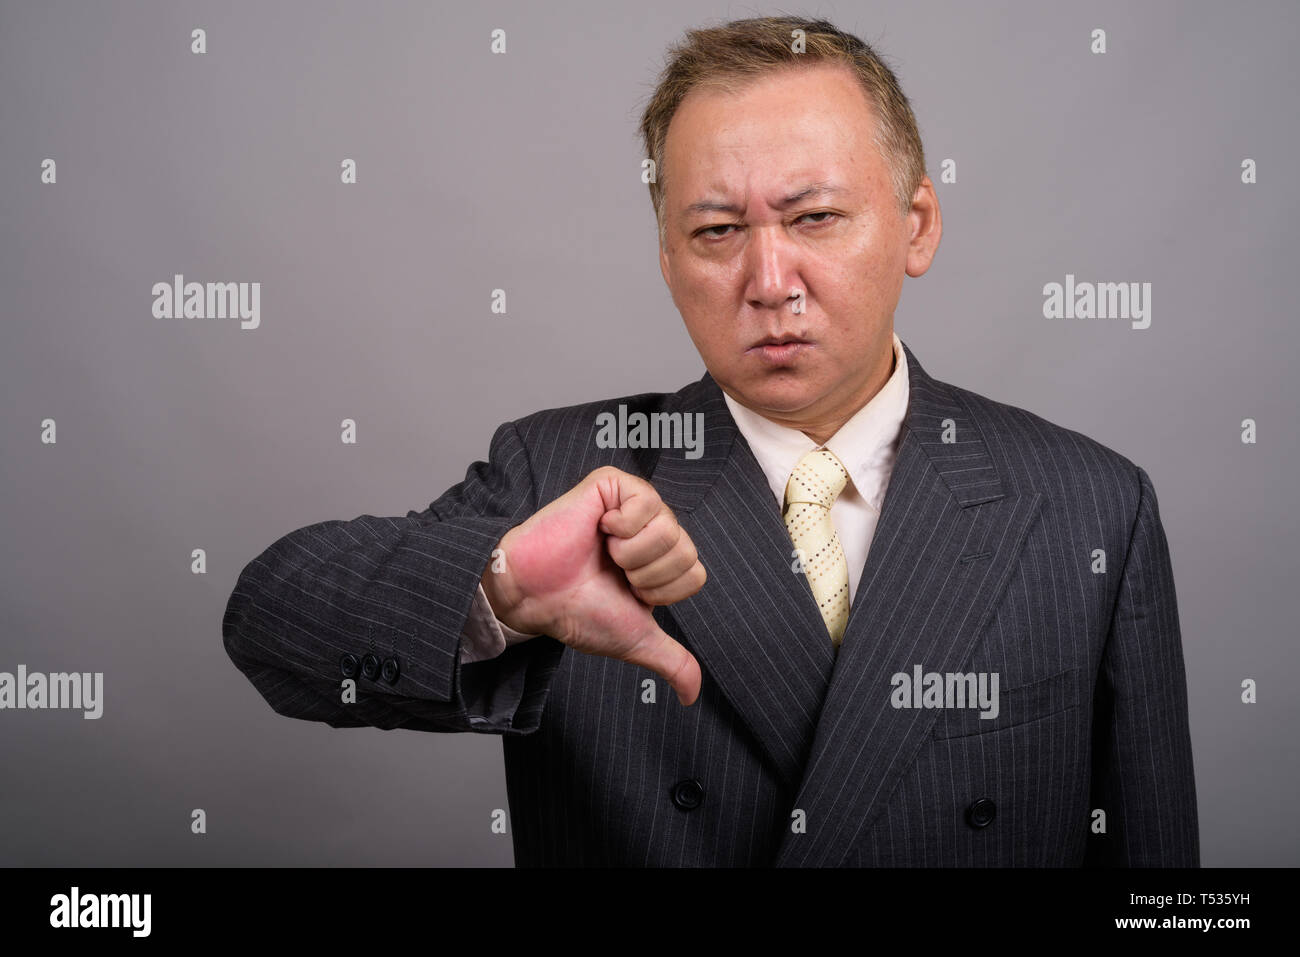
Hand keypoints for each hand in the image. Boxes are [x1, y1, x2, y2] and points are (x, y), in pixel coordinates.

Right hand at [481, 466, 705, 705]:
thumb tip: (692, 696)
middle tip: (612, 573)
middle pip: (685, 552)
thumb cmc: (578, 612)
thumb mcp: (635, 640)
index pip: (694, 574)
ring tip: (603, 552)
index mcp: (661, 560)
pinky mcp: (612, 484)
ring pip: (668, 530)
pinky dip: (621, 526)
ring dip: (631, 554)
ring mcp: (633, 504)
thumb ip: (672, 662)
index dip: (661, 593)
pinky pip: (645, 502)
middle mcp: (652, 529)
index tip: (627, 593)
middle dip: (645, 576)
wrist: (537, 596)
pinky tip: (598, 529)